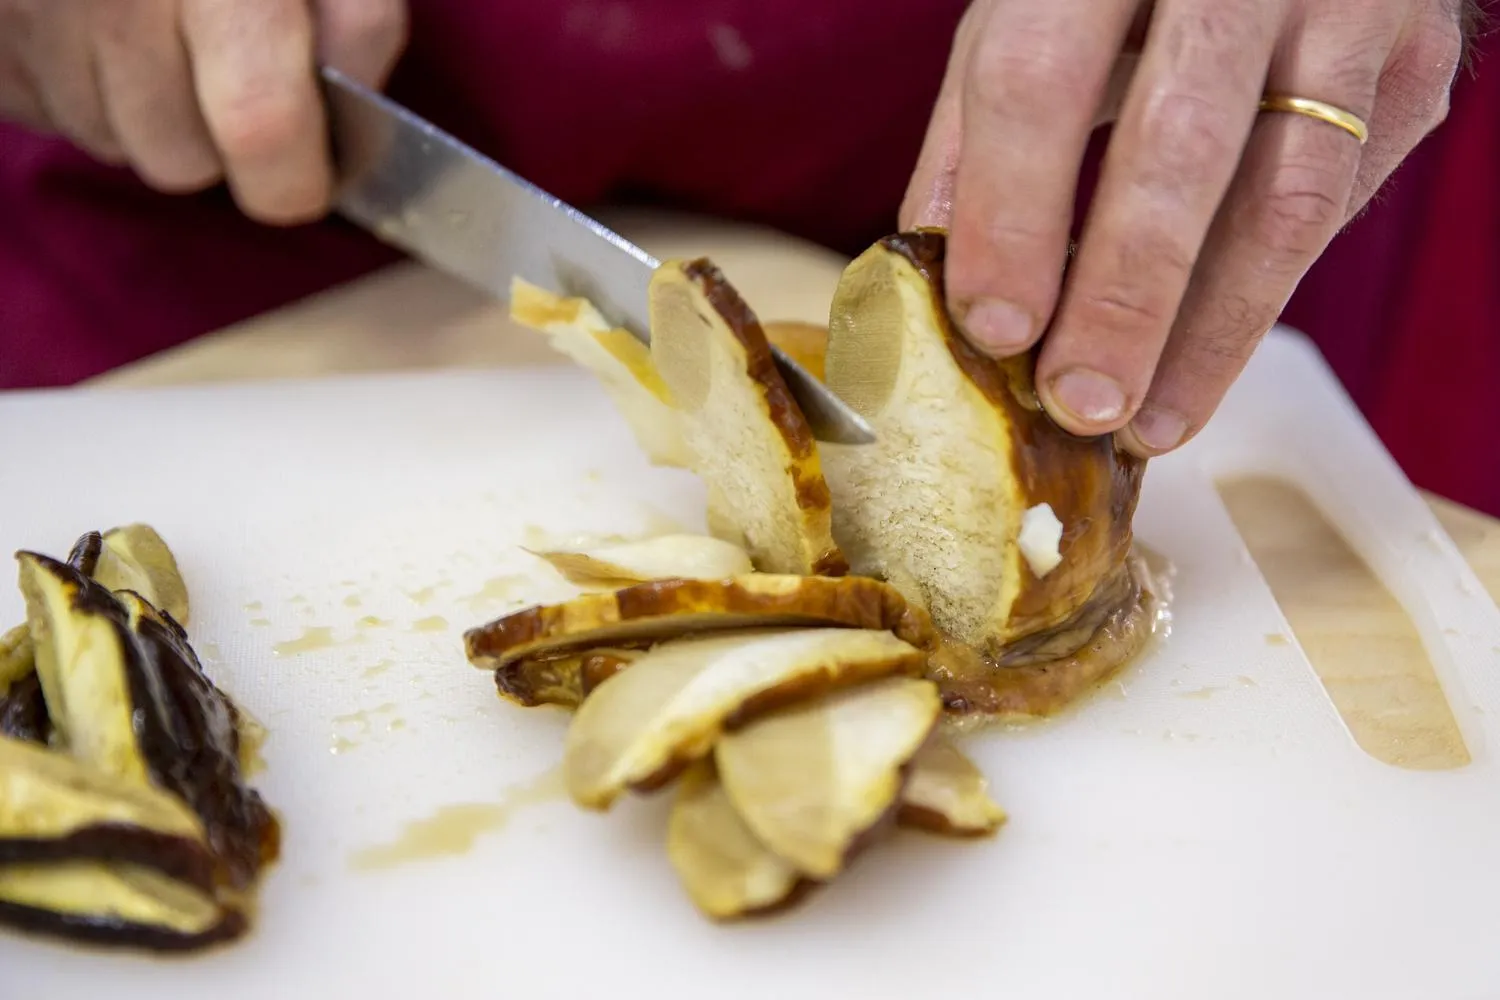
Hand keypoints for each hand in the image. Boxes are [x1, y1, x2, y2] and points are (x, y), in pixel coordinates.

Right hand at [0, 0, 407, 223]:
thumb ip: (357, 23)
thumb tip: (352, 127)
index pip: (261, 126)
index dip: (292, 180)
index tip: (307, 181)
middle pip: (179, 158)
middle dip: (218, 146)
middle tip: (230, 80)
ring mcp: (33, 9)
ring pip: (108, 140)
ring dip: (144, 115)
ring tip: (157, 35)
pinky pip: (41, 108)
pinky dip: (76, 86)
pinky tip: (96, 28)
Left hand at [902, 0, 1469, 454]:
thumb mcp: (1031, 14)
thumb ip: (978, 136)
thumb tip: (942, 285)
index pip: (1042, 83)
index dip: (1013, 217)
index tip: (996, 330)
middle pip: (1179, 148)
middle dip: (1125, 300)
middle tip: (1082, 405)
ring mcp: (1348, 8)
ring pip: (1290, 196)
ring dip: (1212, 333)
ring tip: (1151, 421)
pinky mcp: (1414, 63)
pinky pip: (1340, 202)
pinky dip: (1266, 293)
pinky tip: (1206, 353)